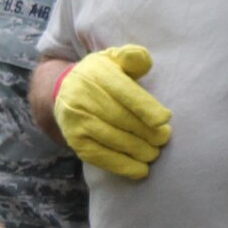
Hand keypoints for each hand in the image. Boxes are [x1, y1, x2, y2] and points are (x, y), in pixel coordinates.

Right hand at [53, 45, 172, 179]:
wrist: (63, 91)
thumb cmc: (100, 76)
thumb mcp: (114, 58)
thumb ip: (132, 57)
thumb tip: (143, 61)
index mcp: (97, 74)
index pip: (124, 92)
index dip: (146, 107)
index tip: (164, 119)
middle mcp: (83, 97)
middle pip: (121, 118)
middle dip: (147, 132)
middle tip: (164, 138)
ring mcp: (77, 121)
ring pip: (113, 139)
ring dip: (138, 150)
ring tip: (154, 153)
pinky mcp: (75, 141)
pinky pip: (101, 156)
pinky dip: (122, 165)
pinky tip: (140, 170)